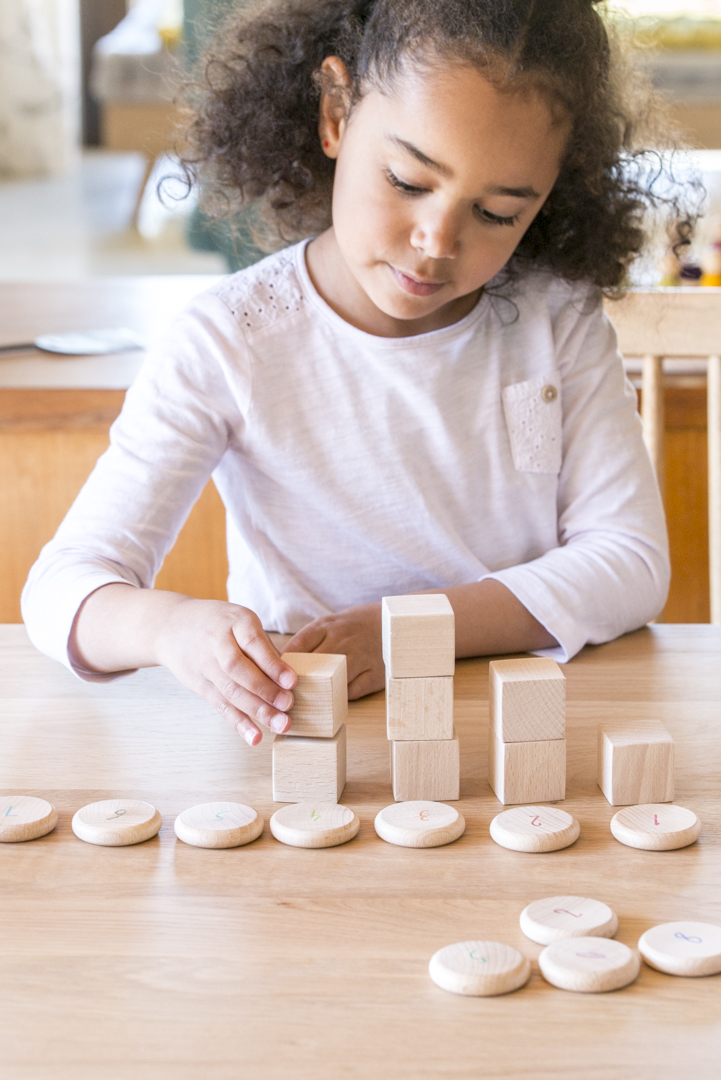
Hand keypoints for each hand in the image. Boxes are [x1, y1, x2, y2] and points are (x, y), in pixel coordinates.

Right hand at [71, 585, 297, 746]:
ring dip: (257, 711)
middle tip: (288, 705)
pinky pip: (220, 705)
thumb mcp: (241, 621)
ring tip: (280, 724)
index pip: (252, 643)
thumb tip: (289, 679)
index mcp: (234, 621)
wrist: (172, 627)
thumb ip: (263, 647)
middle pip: (238, 670)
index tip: (291, 681)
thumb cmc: (219, 624)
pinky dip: (239, 723)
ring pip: (230, 691)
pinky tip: (255, 737)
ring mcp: (205, 665)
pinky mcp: (199, 685)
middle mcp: (216, 643)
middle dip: (265, 690)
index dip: (272, 664)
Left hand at [284, 602, 383, 698]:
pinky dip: (339, 698)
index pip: (296, 647)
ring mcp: (360, 658)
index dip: (280, 667)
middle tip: (283, 700)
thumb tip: (278, 665)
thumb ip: (307, 643)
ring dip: (316, 694)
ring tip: (304, 705)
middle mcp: (342, 641)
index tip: (271, 681)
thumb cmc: (354, 626)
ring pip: (331, 681)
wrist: (393, 623)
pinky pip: (350, 692)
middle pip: (311, 667)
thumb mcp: (329, 626)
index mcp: (325, 627)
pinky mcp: (374, 675)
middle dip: (295, 685)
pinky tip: (332, 700)